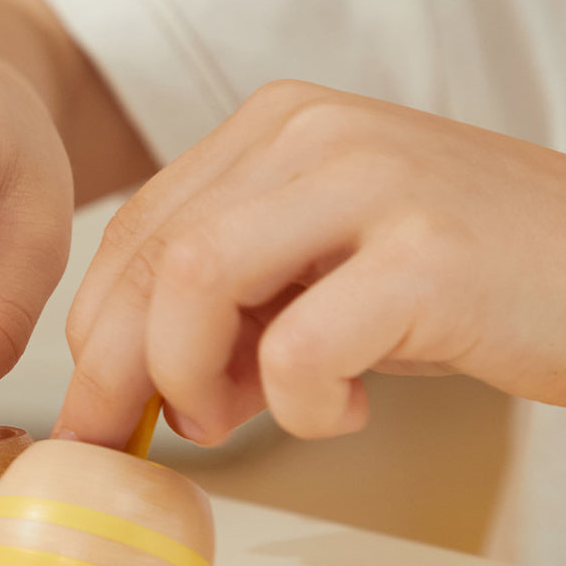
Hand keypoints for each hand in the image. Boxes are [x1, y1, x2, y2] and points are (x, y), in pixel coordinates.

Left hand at [55, 80, 565, 444]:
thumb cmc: (465, 282)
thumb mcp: (324, 271)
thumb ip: (232, 303)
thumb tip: (136, 382)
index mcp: (276, 128)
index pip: (142, 228)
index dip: (101, 324)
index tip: (100, 399)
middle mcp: (313, 134)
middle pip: (155, 257)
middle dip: (117, 368)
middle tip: (123, 437)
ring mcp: (371, 182)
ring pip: (198, 283)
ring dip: (189, 377)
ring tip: (231, 418)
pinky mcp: (425, 254)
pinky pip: (300, 349)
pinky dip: (299, 405)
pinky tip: (348, 409)